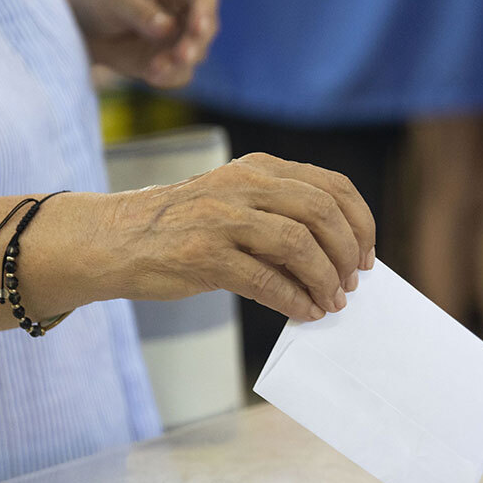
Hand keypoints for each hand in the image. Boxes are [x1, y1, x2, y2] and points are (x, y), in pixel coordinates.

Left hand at [62, 0, 217, 87]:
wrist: (78, 26)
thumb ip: (140, 12)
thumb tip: (167, 28)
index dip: (205, 11)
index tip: (199, 27)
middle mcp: (183, 14)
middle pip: (206, 29)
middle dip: (195, 43)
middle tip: (182, 55)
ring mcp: (177, 41)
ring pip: (195, 55)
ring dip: (180, 64)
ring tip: (156, 68)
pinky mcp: (167, 64)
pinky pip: (177, 74)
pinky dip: (168, 77)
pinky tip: (151, 75)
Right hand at [108, 153, 376, 320]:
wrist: (114, 239)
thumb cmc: (182, 228)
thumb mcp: (234, 203)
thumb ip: (280, 217)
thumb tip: (338, 259)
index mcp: (258, 168)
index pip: (332, 186)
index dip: (361, 223)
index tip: (367, 255)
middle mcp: (243, 185)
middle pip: (322, 212)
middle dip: (348, 253)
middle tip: (352, 283)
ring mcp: (221, 218)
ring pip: (299, 245)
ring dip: (325, 280)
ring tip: (331, 302)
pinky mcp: (203, 255)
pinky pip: (266, 280)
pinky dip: (294, 300)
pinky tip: (304, 313)